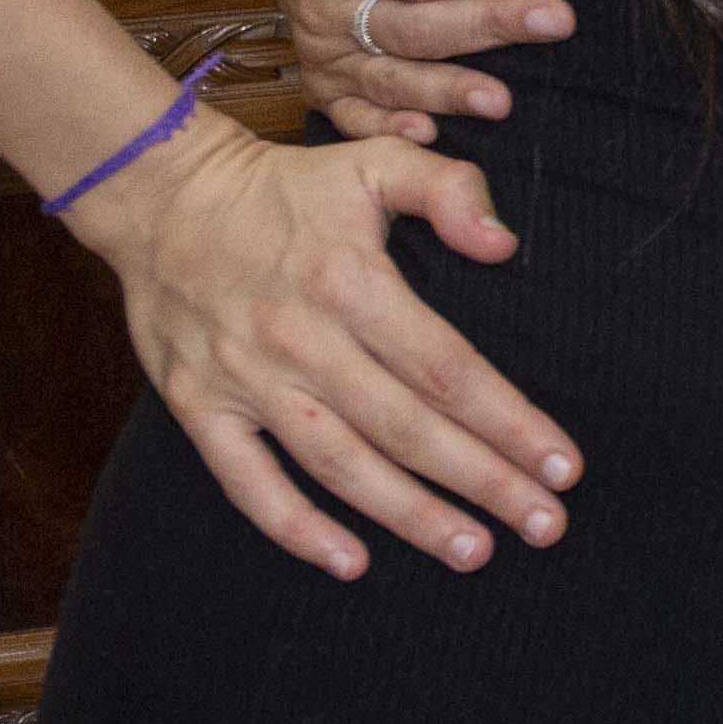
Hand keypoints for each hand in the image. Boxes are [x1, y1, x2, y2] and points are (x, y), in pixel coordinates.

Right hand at [68, 110, 574, 579]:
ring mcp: (246, 381)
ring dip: (409, 516)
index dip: (510, 421)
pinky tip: (350, 563)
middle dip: (482, 482)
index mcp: (350, 284)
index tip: (563, 465)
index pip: (448, 370)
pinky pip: (247, 481)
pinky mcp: (199, 407)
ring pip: (339, 465)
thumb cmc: (285, 187)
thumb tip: (503, 244)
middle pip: (407, 428)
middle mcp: (301, 341)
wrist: (160, 196)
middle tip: (545, 527)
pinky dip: (295, 527)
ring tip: (474, 552)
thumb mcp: (374, 160)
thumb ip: (448, 189)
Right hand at [259, 0, 569, 143]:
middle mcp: (323, 7)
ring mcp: (324, 49)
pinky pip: (350, 115)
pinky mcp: (326, 81)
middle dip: (488, 23)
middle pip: (412, 25)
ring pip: (390, 77)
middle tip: (555, 20)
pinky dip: (386, 129)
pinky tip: (431, 136)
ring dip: (447, 90)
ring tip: (504, 99)